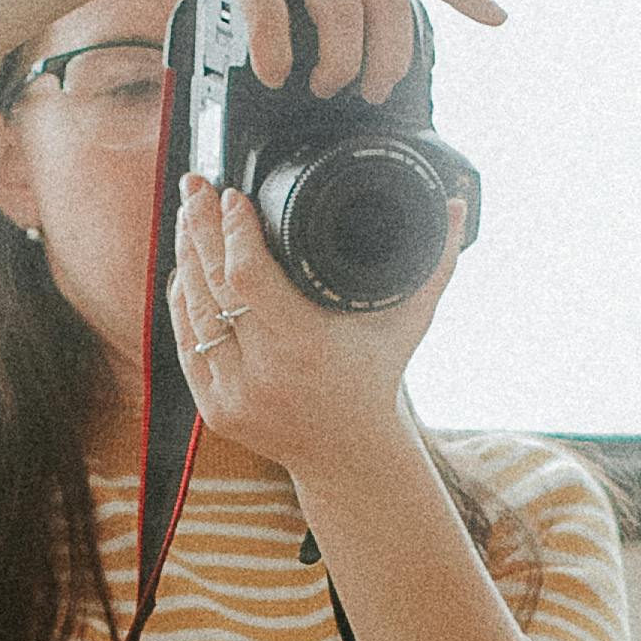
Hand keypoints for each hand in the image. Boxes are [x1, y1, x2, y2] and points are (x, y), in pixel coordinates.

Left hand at [166, 170, 470, 483]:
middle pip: (212, 284)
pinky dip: (182, 302)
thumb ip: (436, 264)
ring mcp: (234, 394)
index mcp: (306, 347)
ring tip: (187, 215)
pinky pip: (185, 343)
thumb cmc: (377, 379)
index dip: (233, 230)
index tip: (232, 195)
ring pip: (193, 311)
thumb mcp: (409, 322)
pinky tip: (184, 267)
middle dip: (199, 227)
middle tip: (194, 186)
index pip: (247, 275)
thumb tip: (457, 206)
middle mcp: (264, 373)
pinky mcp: (215, 409)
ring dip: (186, 257)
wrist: (349, 454)